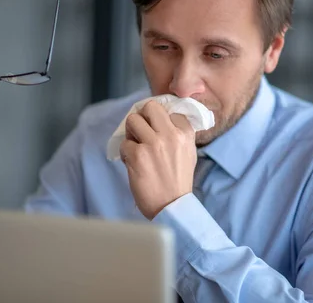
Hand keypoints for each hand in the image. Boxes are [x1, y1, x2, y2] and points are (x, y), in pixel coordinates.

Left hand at [120, 100, 196, 219]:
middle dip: (142, 117)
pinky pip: (124, 143)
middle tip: (141, 131)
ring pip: (132, 120)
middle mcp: (170, 135)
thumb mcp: (188, 152)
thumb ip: (178, 133)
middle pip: (150, 107)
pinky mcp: (137, 155)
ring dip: (131, 133)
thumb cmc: (179, 180)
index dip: (160, 119)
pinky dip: (125, 153)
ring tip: (136, 147)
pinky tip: (133, 163)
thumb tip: (162, 117)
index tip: (157, 130)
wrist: (173, 206)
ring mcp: (153, 144)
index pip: (169, 109)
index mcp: (185, 133)